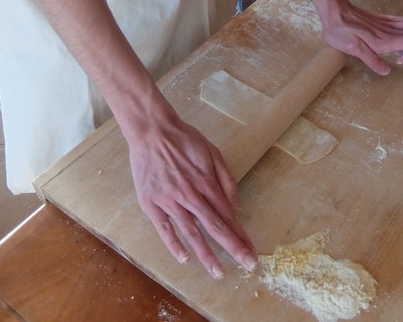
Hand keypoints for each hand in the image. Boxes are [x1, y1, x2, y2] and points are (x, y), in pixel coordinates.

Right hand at [126, 107, 256, 278]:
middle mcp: (190, 195)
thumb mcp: (213, 153)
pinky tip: (184, 258)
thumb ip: (226, 181)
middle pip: (214, 227)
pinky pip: (164, 228)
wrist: (152, 130)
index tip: (251, 251)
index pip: (228, 216)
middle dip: (232, 248)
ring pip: (191, 232)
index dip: (241, 235)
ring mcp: (170, 200)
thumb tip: (237, 208)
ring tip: (218, 272)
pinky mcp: (151, 203)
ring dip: (206, 254)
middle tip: (246, 266)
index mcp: (206, 183)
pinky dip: (174, 244)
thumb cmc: (184, 140)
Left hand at [317, 0, 402, 75]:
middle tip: (398, 55)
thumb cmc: (339, 29)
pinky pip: (401, 21)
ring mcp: (386, 23)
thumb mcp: (352, 49)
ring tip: (395, 49)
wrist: (334, 9)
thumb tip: (386, 71)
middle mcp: (388, 30)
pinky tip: (391, 38)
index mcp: (383, 39)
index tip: (397, 60)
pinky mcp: (381, 18)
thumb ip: (371, 60)